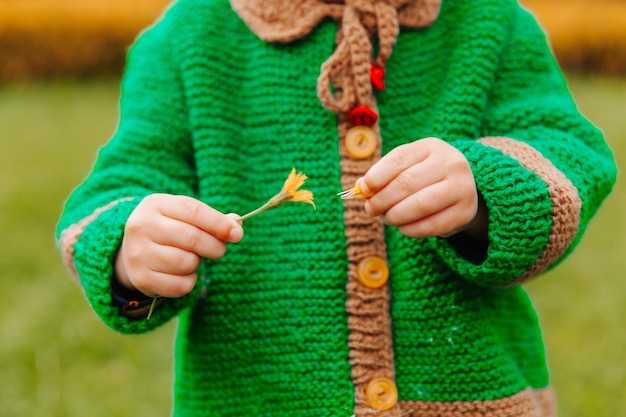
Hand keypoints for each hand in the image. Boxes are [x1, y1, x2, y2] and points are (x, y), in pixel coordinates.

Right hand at [114, 194, 243, 297]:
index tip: (237, 234)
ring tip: (190, 258)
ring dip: (198, 263)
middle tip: (220, 250)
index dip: (218, 223)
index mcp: (156, 204)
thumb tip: (236, 226)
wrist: (132, 250)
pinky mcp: (141, 279)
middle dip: (215, 246)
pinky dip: (189, 281)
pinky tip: (182, 273)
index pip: (193, 210)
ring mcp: (138, 253)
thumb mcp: (185, 216)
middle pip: (192, 238)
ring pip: (187, 262)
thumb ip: (212, 220)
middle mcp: (142, 226)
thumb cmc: (170, 229)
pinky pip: (180, 285)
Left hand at [357, 138, 485, 238]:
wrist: (464, 189)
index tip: (363, 190)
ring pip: (420, 204)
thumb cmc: (425, 177)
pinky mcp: (464, 213)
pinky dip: (411, 230)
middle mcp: (450, 163)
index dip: (376, 176)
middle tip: (371, 209)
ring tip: (387, 218)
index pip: (398, 159)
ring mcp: (461, 187)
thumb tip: (360, 187)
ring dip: (396, 215)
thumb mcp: (407, 167)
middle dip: (382, 199)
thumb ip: (383, 175)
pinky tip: (403, 228)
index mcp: (431, 147)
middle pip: (407, 183)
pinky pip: (432, 225)